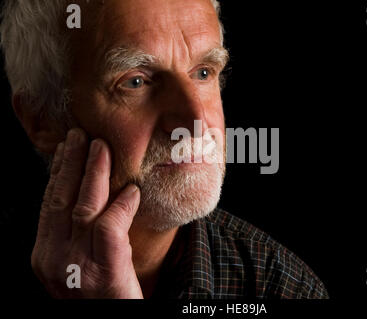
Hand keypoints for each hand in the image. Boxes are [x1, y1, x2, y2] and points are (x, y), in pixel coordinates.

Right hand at [31, 128, 142, 297]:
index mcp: (45, 254)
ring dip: (93, 173)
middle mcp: (54, 258)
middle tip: (80, 135)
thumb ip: (77, 233)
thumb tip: (88, 193)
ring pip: (84, 207)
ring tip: (101, 147)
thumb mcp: (77, 262)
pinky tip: (132, 191)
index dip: (58, 174)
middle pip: (61, 200)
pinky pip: (110, 227)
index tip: (65, 149)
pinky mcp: (104, 271)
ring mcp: (77, 265)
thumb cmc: (99, 293)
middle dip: (71, 163)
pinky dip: (121, 205)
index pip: (49, 205)